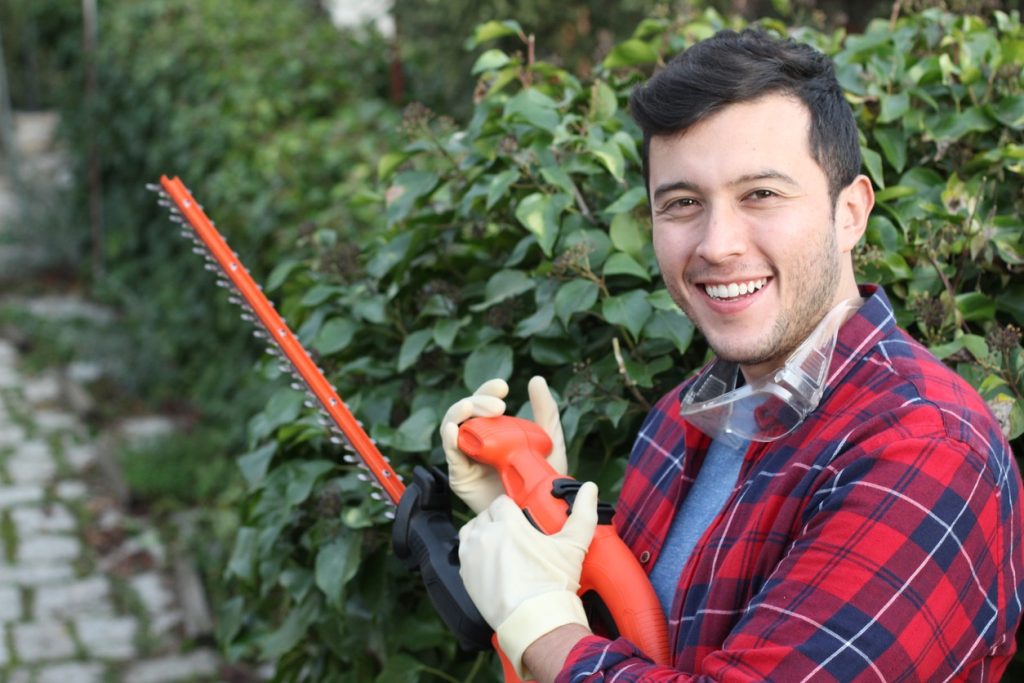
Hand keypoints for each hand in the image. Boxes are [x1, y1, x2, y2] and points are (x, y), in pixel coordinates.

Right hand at [441, 376, 566, 513]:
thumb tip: (535, 380)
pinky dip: (449, 438)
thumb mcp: (550, 443)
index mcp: (496, 431)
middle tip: (498, 406)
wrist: (539, 517)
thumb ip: (546, 413)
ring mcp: (467, 458)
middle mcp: (478, 442)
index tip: (503, 387)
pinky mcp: (460, 477)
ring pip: (453, 425)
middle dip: (478, 401)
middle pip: (467, 411)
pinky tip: (454, 430)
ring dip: (462, 412)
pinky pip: (450, 453)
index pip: (483, 404)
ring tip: (476, 409)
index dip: (487, 391)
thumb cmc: (543, 483)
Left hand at [458, 481, 598, 678]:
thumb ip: (582, 513)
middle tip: (514, 533)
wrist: (536, 621)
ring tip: (499, 544)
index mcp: (507, 523)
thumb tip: (590, 489)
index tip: (521, 518)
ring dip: (482, 532)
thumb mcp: (573, 546)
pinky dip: (474, 553)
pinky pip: (464, 554)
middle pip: (486, 515)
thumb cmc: (553, 583)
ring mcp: (471, 556)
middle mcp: (484, 535)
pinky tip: (490, 563)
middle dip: (498, 520)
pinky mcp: (465, 575)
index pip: (502, 502)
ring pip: (471, 531)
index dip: (512, 508)